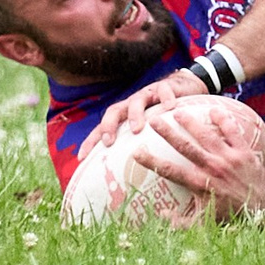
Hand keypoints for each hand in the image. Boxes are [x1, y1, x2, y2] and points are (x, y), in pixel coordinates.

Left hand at [89, 68, 203, 154]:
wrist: (183, 88)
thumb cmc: (162, 115)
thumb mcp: (148, 130)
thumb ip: (138, 146)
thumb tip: (130, 177)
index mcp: (125, 115)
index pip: (102, 127)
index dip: (91, 141)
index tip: (82, 158)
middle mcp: (132, 104)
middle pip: (114, 111)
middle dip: (108, 126)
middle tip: (109, 142)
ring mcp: (148, 94)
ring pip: (137, 101)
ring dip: (135, 115)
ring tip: (137, 129)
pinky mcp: (166, 87)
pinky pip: (164, 90)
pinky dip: (166, 98)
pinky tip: (169, 108)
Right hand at [141, 103, 264, 225]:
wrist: (263, 212)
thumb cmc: (230, 217)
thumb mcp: (203, 225)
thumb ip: (180, 222)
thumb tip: (160, 215)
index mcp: (201, 185)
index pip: (170, 171)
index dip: (152, 161)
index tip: (137, 152)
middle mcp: (213, 169)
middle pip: (186, 147)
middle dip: (168, 133)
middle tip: (153, 120)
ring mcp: (229, 159)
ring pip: (207, 135)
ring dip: (191, 122)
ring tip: (177, 111)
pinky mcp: (244, 152)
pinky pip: (232, 132)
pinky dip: (223, 120)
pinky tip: (213, 109)